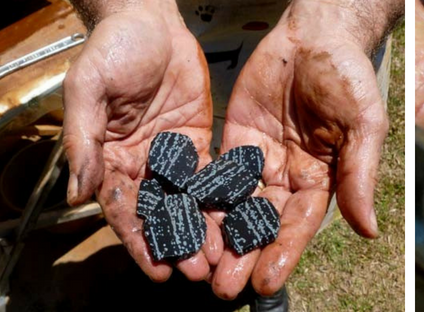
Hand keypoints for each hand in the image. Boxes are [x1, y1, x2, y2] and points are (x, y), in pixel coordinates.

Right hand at [63, 1, 221, 281]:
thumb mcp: (89, 91)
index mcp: (110, 158)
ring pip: (189, 200)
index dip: (140, 241)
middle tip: (198, 271)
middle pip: (160, 212)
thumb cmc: (112, 50)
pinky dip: (221, 197)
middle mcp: (142, 163)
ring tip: (222, 256)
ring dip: (204, 229)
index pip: (124, 209)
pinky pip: (211, 173)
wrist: (148, 22)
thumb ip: (84, 141)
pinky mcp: (199, 140)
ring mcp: (172, 154)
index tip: (157, 269)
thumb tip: (77, 191)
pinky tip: (237, 219)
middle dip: (178, 243)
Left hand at [209, 0, 397, 298]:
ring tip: (198, 265)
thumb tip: (369, 230)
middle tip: (224, 287)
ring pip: (235, 205)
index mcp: (322, 178)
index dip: (284, 252)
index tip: (267, 280)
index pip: (301, 223)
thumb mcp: (363, 125)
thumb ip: (359, 176)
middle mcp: (289, 175)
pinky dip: (200, 197)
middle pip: (263, 222)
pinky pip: (216, 172)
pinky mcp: (235, 140)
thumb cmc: (348, 75)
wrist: (316, 32)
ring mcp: (260, 159)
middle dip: (245, 255)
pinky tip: (182, 219)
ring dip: (218, 235)